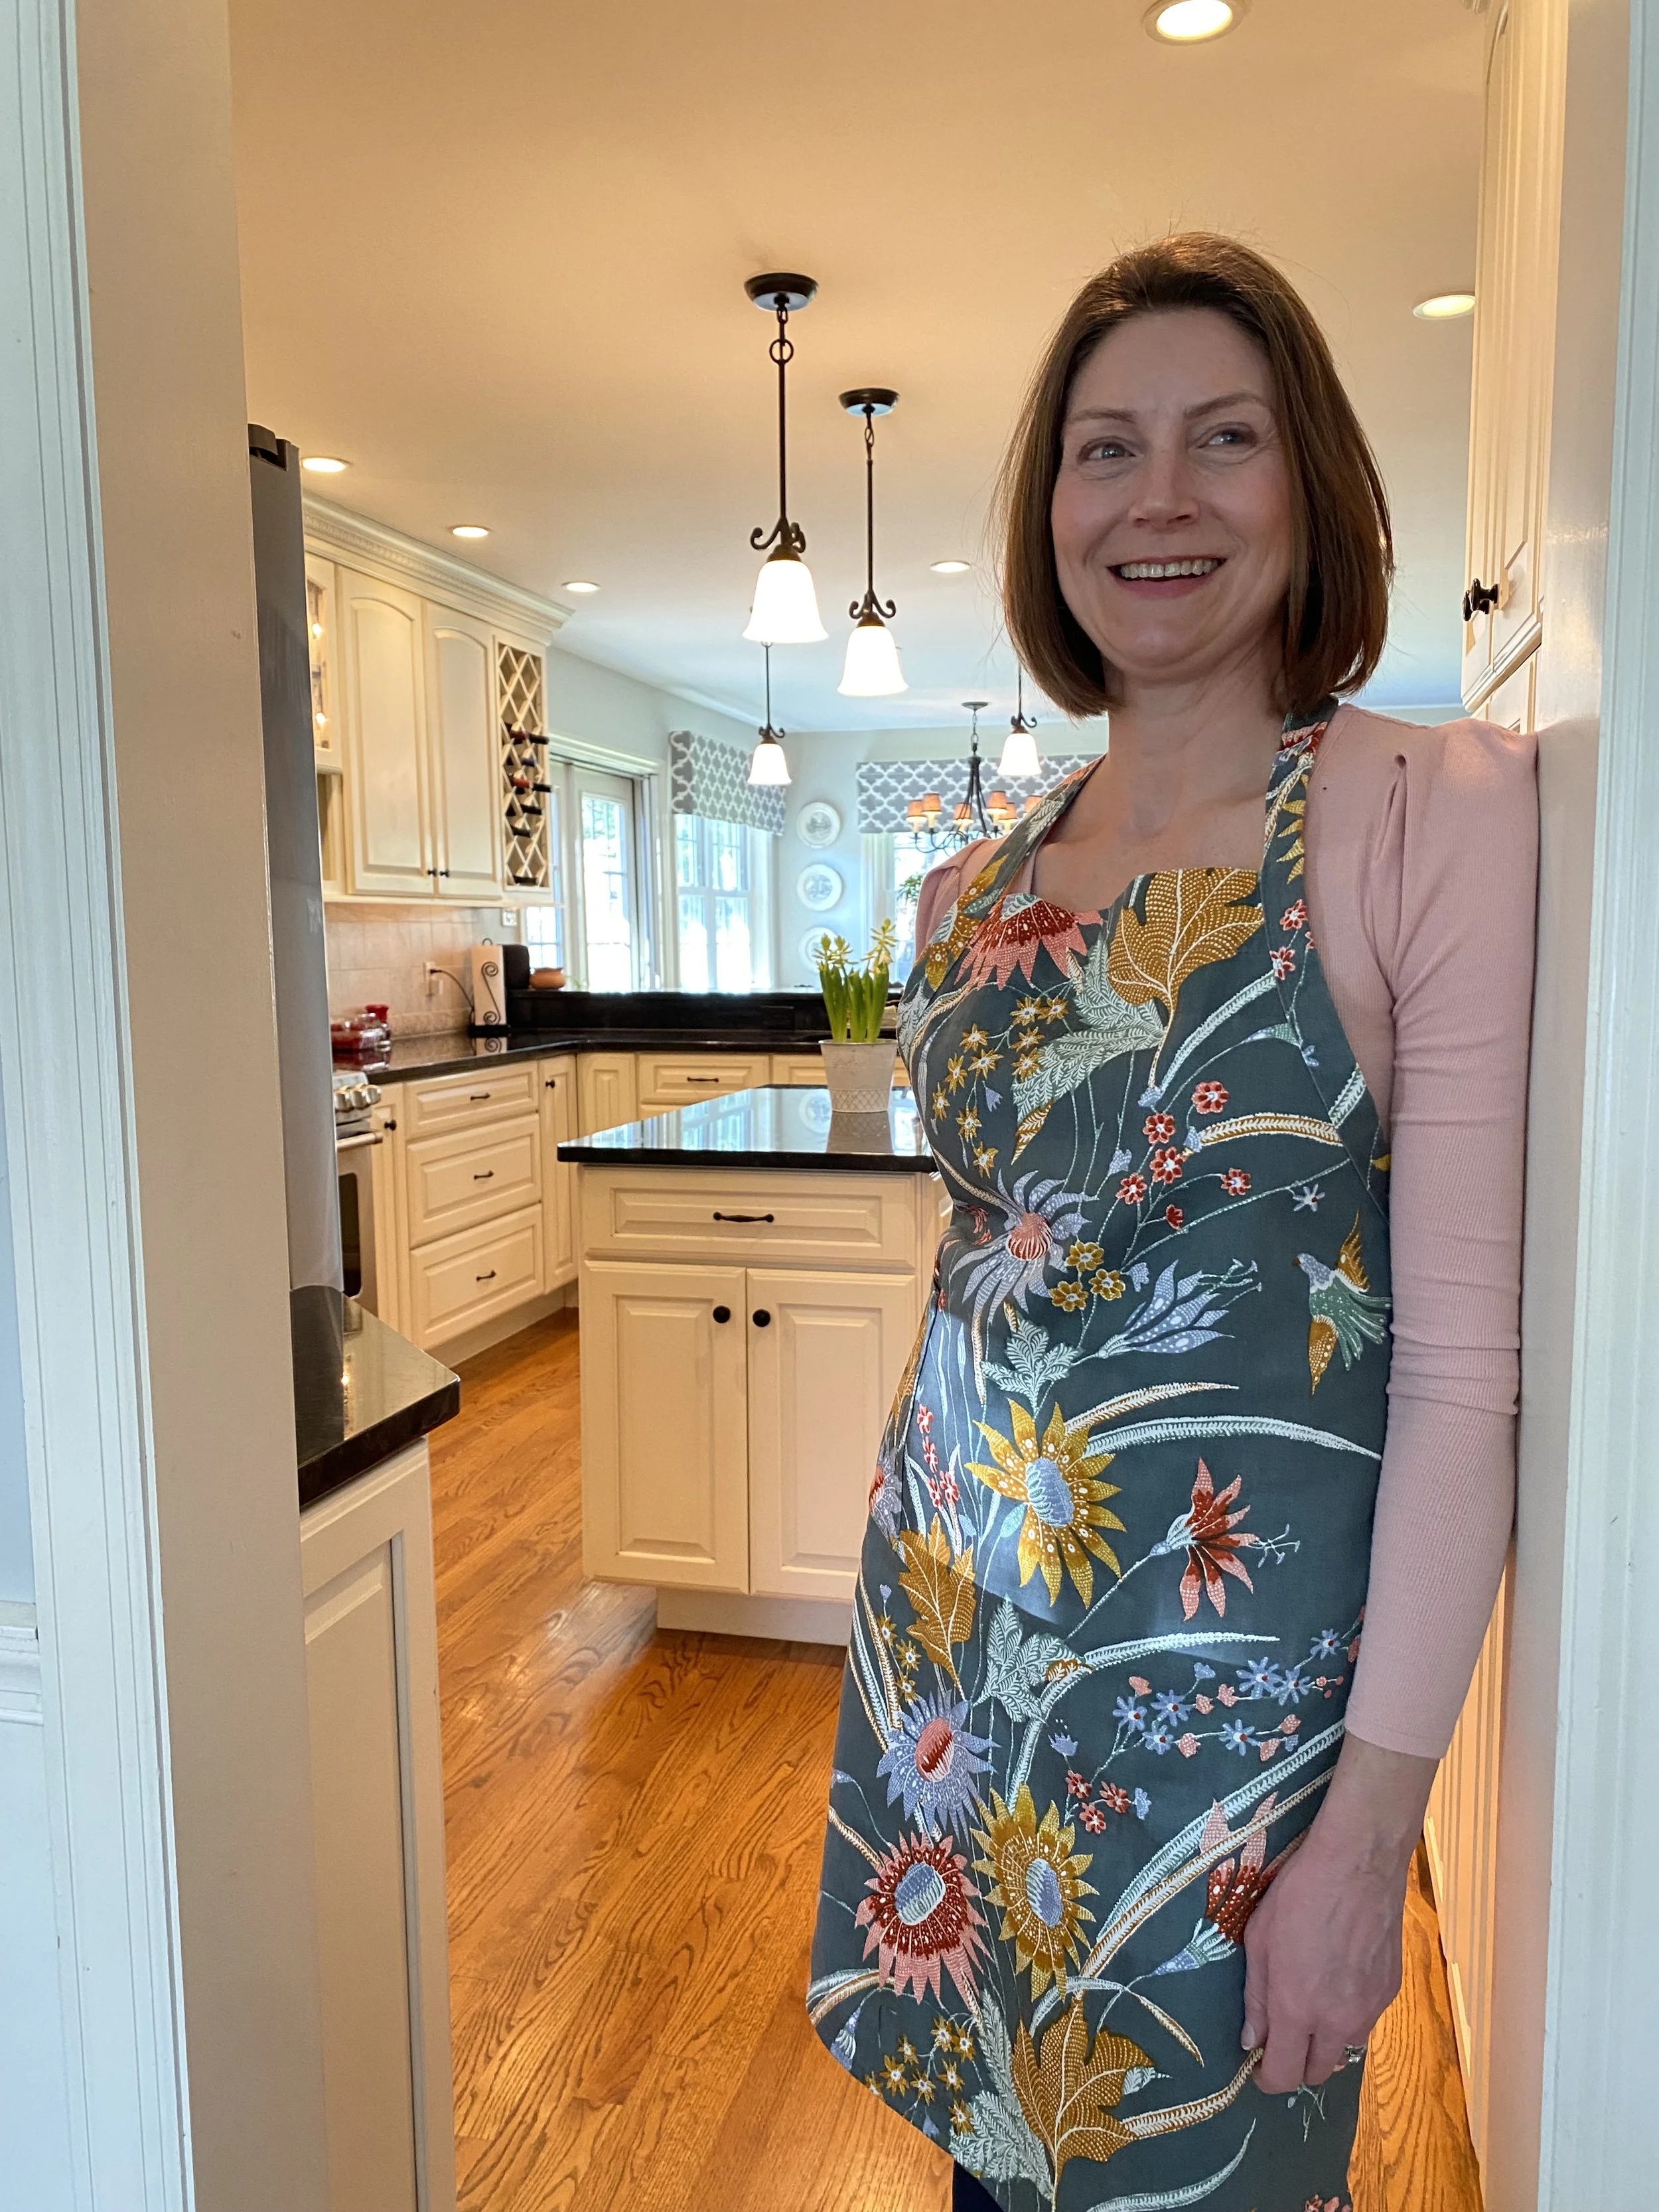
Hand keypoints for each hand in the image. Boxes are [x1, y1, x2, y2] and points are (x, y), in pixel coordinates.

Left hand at [1240, 1733, 1434, 2093]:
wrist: (1358, 1863)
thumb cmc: (1298, 1894)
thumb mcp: (1259, 1940)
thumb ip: (1256, 1998)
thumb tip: (1252, 2041)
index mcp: (1297, 2009)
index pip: (1285, 2074)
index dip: (1267, 2078)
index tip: (1257, 2067)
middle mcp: (1337, 2021)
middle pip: (1318, 2072)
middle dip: (1297, 2064)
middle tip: (1281, 2038)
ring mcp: (1370, 2009)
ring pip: (1345, 2049)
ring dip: (1325, 2042)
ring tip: (1311, 2006)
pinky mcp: (1391, 1991)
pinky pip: (1365, 2020)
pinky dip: (1348, 2015)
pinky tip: (1339, 1979)